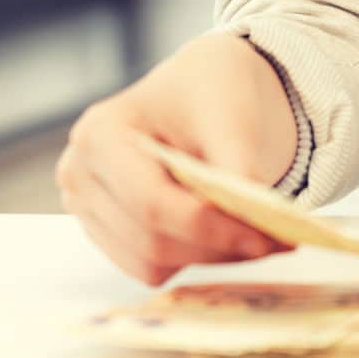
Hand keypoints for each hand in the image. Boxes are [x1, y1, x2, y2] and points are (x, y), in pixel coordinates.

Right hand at [56, 33, 298, 285]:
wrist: (206, 89)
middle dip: (219, 248)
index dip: (212, 228)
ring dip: (211, 259)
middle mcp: (80, 174)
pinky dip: (196, 261)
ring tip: (259, 238)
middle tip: (277, 242)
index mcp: (101, 134)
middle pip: (151, 241)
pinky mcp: (107, 232)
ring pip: (151, 265)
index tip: (266, 236)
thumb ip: (239, 172)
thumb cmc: (213, 92)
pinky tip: (228, 236)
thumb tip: (257, 224)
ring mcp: (87, 208)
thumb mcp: (233, 119)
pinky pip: (151, 268)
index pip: (153, 203)